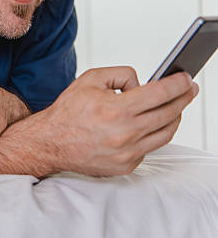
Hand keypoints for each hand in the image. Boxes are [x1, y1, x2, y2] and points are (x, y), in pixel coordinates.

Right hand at [36, 67, 198, 175]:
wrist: (50, 142)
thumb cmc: (67, 112)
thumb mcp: (90, 79)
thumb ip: (121, 74)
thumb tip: (142, 84)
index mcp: (116, 109)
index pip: (161, 93)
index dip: (178, 84)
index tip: (186, 79)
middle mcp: (125, 133)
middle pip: (170, 114)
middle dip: (183, 98)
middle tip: (188, 90)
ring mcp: (127, 152)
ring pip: (166, 133)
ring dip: (174, 117)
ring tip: (173, 107)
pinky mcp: (126, 165)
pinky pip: (149, 148)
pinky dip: (151, 134)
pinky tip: (146, 126)